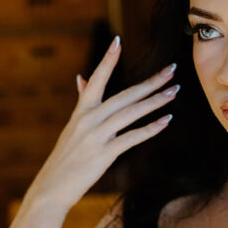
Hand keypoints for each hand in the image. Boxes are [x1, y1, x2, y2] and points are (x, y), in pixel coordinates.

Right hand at [22, 36, 178, 212]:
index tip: (118, 40)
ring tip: (174, 91)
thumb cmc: (66, 157)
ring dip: (155, 101)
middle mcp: (88, 119)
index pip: (96, 79)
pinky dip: (150, 128)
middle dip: (150, 82)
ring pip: (131, 113)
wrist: (52, 187)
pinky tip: (166, 120)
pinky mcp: (104, 154)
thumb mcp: (72, 126)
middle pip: (125, 95)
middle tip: (171, 70)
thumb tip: (82, 77)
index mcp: (81, 110)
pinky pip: (132, 138)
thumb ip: (82, 101)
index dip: (107, 60)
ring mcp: (96, 136)